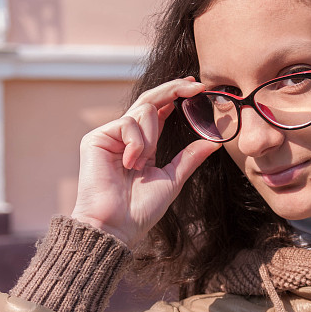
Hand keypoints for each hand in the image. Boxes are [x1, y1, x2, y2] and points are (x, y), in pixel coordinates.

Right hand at [71, 77, 220, 248]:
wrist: (115, 226)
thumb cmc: (139, 210)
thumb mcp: (171, 180)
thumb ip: (189, 158)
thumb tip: (214, 142)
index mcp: (143, 145)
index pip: (160, 111)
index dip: (176, 95)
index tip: (196, 86)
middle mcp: (126, 137)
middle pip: (150, 100)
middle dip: (173, 89)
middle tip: (193, 85)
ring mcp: (110, 136)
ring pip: (143, 111)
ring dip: (151, 138)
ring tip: (141, 164)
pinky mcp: (96, 138)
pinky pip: (127, 124)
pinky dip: (136, 142)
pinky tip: (130, 163)